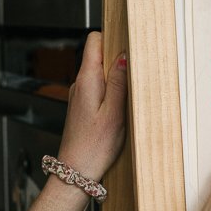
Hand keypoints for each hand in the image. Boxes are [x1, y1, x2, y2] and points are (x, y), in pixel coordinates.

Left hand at [55, 32, 127, 180]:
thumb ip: (119, 82)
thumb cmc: (94, 147)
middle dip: (118, 60)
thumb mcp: (114, 113)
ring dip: (116, 79)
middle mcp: (80, 84)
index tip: (129, 46)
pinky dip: (111, 92)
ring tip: (128, 97)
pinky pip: (98, 89)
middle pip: (98, 55)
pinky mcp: (83, 107)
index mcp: (87, 80)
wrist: (76, 172)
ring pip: (100, 73)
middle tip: (134, 77)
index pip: (94, 40)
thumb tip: (123, 56)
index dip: (112, 39)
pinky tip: (120, 109)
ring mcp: (80, 95)